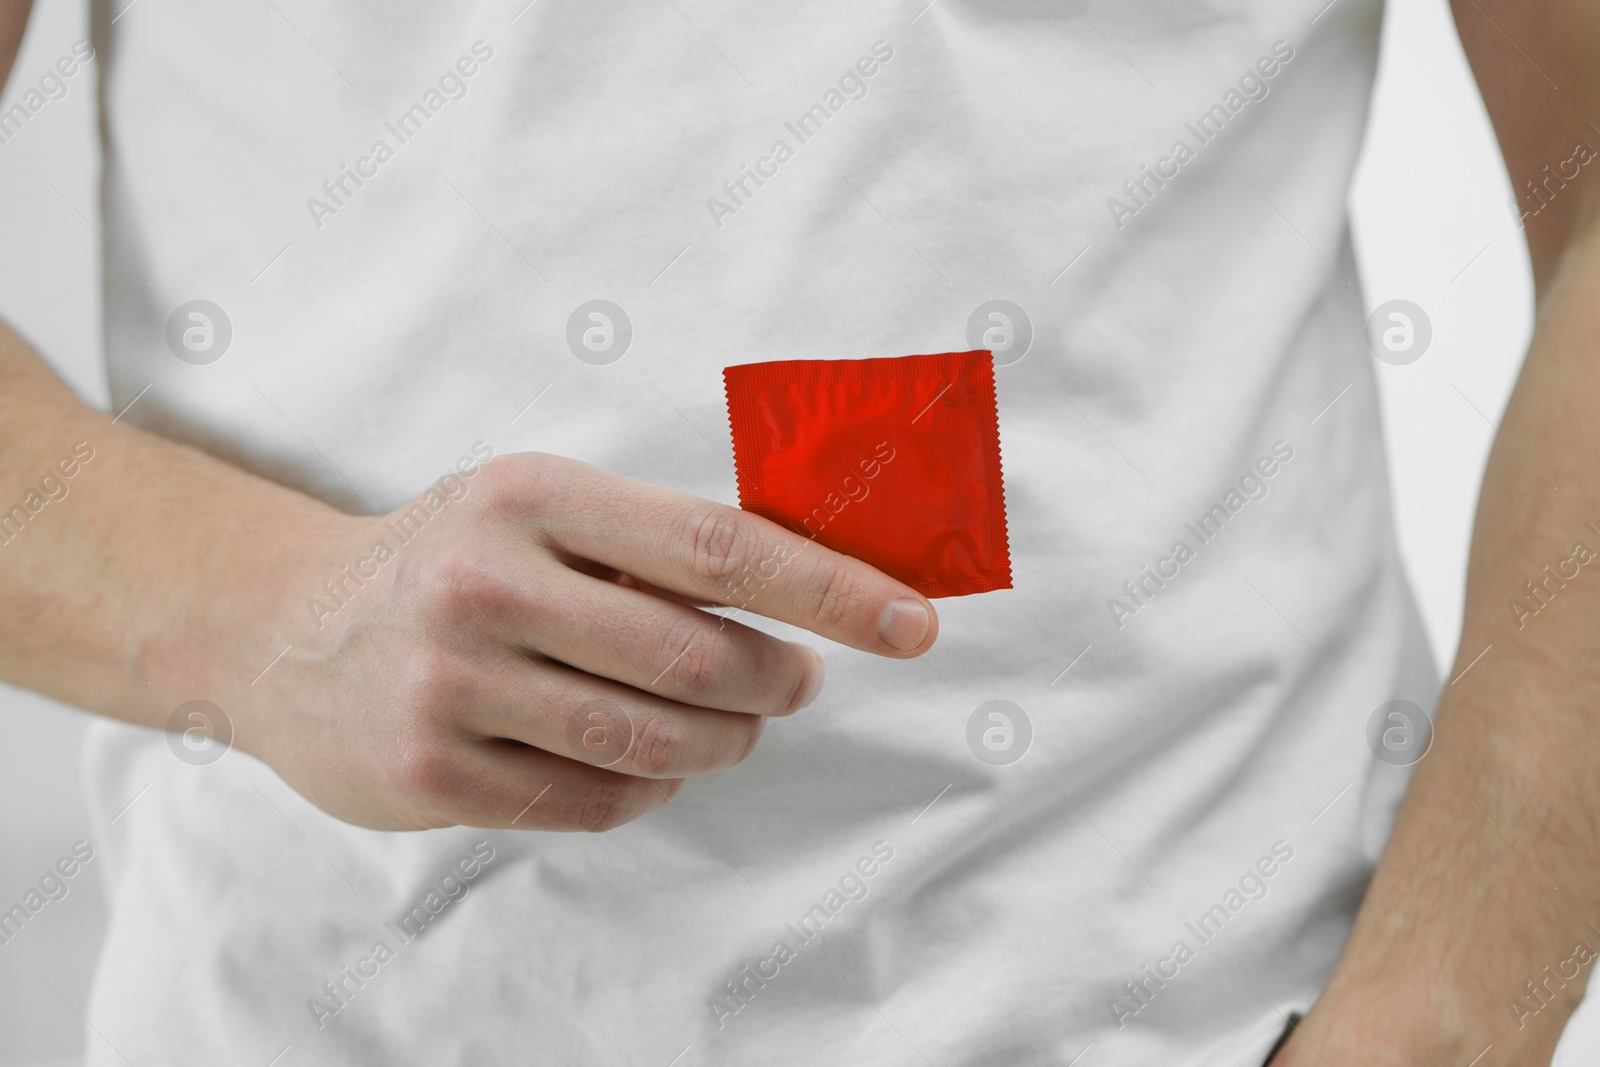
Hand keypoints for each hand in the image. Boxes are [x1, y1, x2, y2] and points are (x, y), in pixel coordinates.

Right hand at [232, 452, 938, 831]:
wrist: (280, 627)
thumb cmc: (445, 558)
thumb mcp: (533, 511)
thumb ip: (649, 544)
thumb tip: (810, 585)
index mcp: (530, 495)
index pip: (716, 545)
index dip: (828, 587)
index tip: (910, 622)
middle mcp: (485, 583)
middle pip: (698, 657)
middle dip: (778, 680)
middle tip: (797, 681)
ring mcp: (451, 684)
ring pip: (653, 740)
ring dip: (724, 741)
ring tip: (733, 725)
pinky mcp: (430, 770)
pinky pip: (594, 799)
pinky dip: (649, 787)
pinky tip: (646, 761)